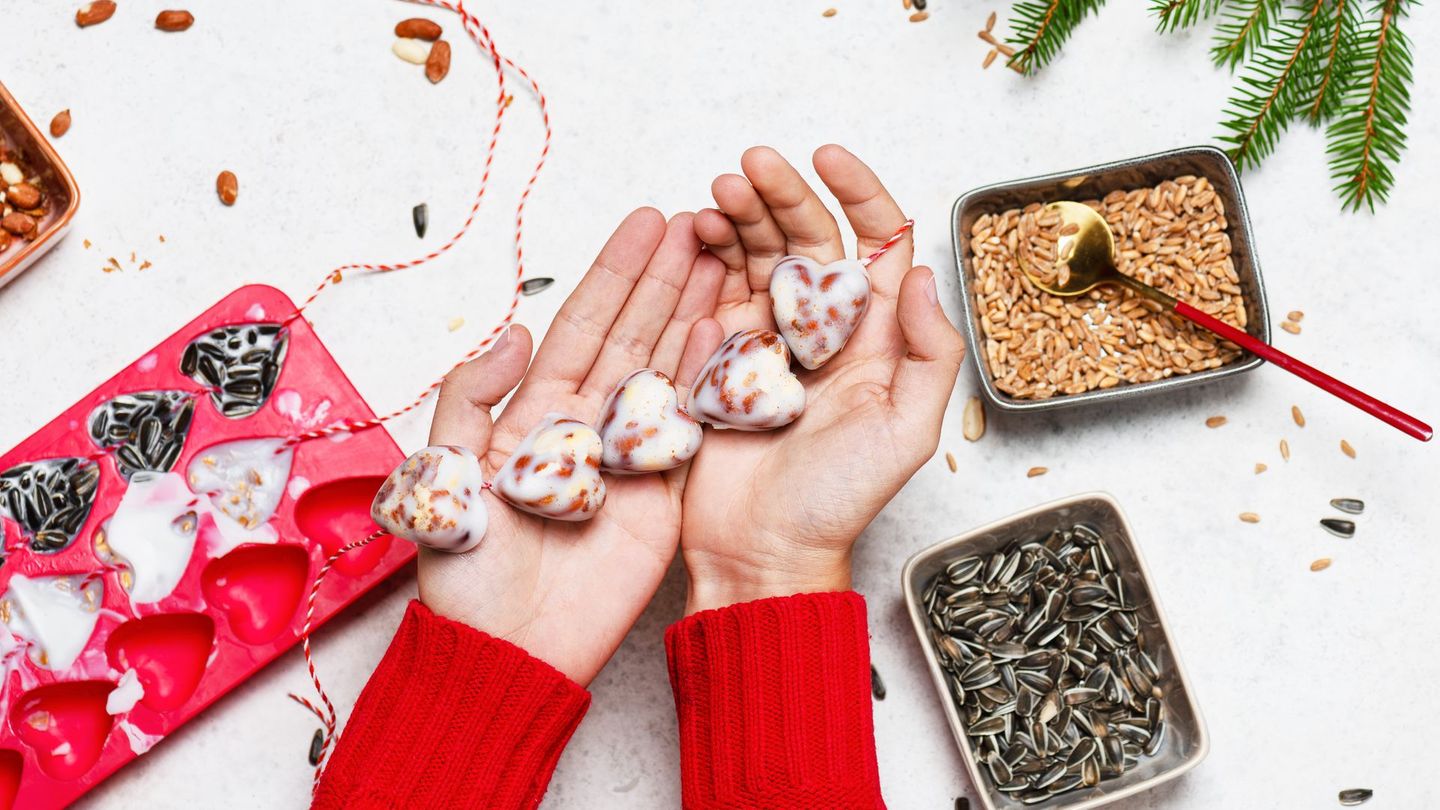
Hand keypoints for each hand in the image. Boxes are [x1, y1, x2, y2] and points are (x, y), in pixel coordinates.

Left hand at [419, 209, 722, 684]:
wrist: (510, 647)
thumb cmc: (468, 570)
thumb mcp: (446, 471)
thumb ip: (472, 396)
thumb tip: (514, 331)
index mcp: (534, 411)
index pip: (582, 325)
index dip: (615, 273)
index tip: (647, 224)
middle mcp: (587, 423)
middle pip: (633, 334)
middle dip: (666, 277)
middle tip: (701, 221)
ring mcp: (630, 456)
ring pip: (667, 369)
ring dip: (695, 313)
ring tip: (726, 259)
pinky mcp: (663, 495)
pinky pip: (691, 427)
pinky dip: (711, 379)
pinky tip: (730, 331)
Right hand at [681, 145, 965, 613]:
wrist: (762, 550)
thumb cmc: (838, 501)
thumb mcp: (907, 431)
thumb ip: (927, 352)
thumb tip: (921, 274)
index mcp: (874, 337)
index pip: (874, 245)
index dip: (857, 194)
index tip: (828, 159)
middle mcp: (824, 329)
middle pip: (808, 237)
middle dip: (782, 193)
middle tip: (751, 164)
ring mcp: (769, 341)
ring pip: (758, 256)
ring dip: (741, 215)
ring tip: (718, 192)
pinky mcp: (720, 358)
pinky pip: (714, 292)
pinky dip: (706, 256)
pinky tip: (698, 231)